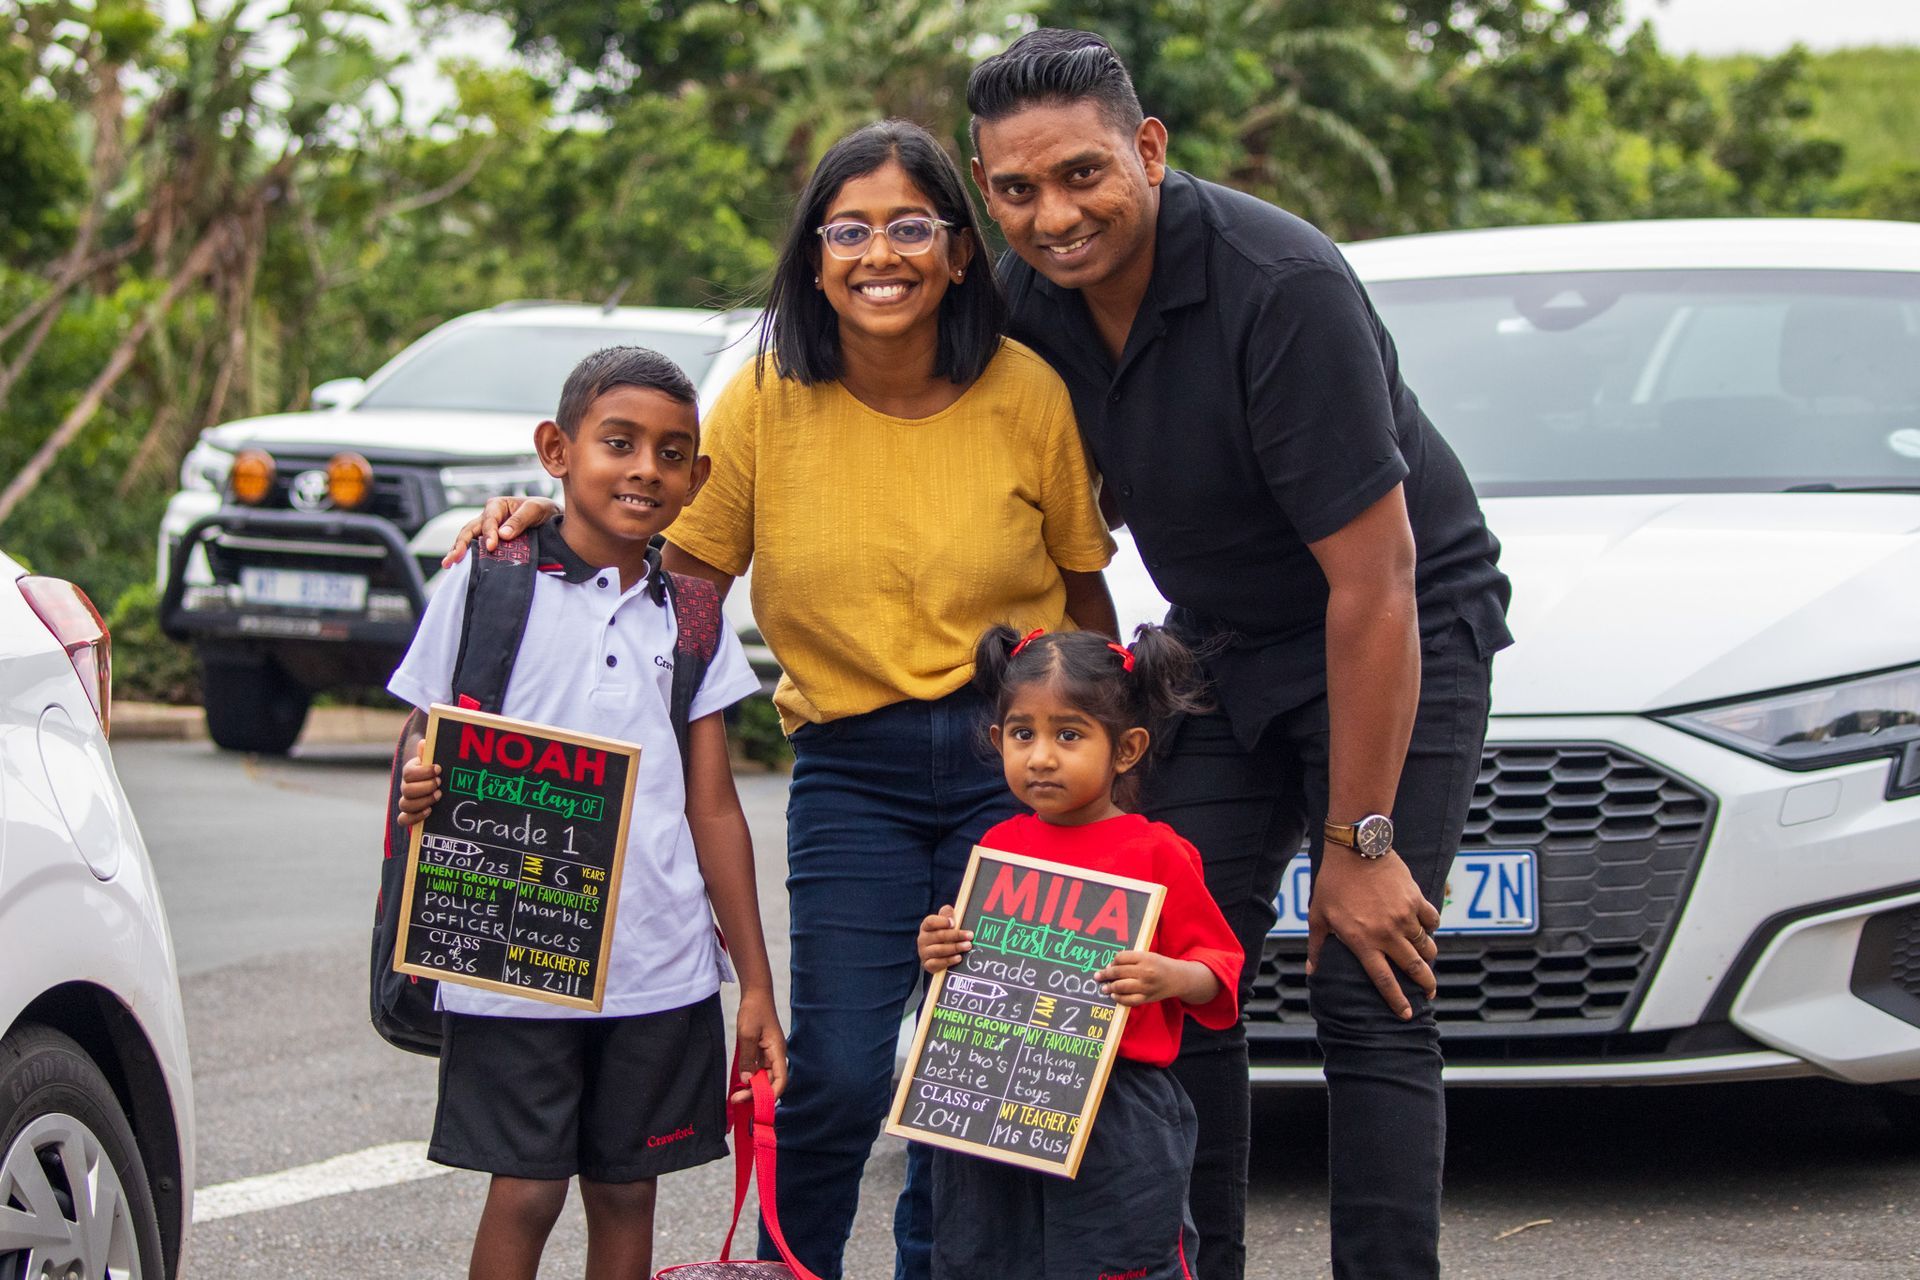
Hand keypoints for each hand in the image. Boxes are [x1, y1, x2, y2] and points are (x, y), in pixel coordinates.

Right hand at [395, 740, 439, 826]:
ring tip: (438, 796)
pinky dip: (414, 817)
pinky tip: (429, 811)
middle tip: (440, 784)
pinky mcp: (409, 815)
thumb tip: (424, 742)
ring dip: (423, 801)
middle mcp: (406, 787)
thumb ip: (429, 754)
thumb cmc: (438, 774)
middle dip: (425, 787)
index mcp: (411, 772)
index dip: (423, 771)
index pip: (408, 772)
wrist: (442, 789)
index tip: (439, 769)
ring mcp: (406, 802)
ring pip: (405, 804)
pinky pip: (403, 819)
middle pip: (407, 789)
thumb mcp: (435, 763)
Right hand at [441, 495, 560, 567]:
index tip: (492, 547)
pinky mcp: (491, 543)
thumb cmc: (544, 510)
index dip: (489, 534)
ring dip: (457, 551)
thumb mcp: (536, 510)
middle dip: (460, 544)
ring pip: (468, 540)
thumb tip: (503, 535)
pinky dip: (467, 557)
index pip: (489, 521)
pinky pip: (476, 549)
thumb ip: (520, 521)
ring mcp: (487, 531)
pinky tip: (459, 567)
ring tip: (448, 564)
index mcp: (497, 506)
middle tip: (453, 558)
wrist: (552, 519)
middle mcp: (488, 517)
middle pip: (470, 530)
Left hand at [730, 988, 788, 1103]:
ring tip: (736, 1095)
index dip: (772, 1095)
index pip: (781, 1080)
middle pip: (771, 1082)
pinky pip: (758, 1069)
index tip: (757, 1103)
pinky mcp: (761, 1051)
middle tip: (737, 1098)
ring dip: (752, 1087)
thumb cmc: (754, 1011)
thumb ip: (748, 1058)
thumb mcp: (747, 1034)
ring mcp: (769, 1054)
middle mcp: (776, 1055)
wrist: (755, 994)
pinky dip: (750, 1078)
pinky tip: (739, 1082)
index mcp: (778, 1051)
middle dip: (756, 1093)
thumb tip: (747, 1080)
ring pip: (764, 1077)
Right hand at [918, 906, 971, 973]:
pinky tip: (958, 958)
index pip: (930, 922)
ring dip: (955, 948)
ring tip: (968, 946)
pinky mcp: (927, 965)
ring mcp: (924, 953)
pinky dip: (948, 961)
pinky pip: (937, 963)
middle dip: (956, 935)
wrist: (935, 956)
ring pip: (939, 950)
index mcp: (926, 927)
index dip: (941, 921)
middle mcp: (923, 939)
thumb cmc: (942, 936)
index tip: (953, 922)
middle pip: (939, 936)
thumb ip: (946, 914)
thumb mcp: (944, 923)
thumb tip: (950, 910)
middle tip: (970, 935)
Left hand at [1096, 951, 1211, 1007]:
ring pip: (1121, 987)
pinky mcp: (1147, 998)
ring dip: (1109, 987)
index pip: (1121, 958)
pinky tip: (1114, 996)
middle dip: (1105, 975)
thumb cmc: (1160, 965)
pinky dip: (1119, 998)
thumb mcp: (1148, 955)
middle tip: (1097, 976)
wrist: (1178, 978)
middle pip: (1118, 972)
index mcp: (1145, 958)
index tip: (1109, 965)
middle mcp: (1145, 972)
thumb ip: (1131, 959)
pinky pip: (1129, 1000)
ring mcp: (1146, 987)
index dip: (1112, 962)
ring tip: (1104, 988)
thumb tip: (1111, 966)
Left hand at [1306, 849, 1440, 1019]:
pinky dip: (1431, 928)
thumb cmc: (1332, 883)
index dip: (1397, 1000)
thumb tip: (1312, 972)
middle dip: (1426, 984)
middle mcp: (1386, 934)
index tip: (1407, 1014)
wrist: (1355, 849)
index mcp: (1362, 942)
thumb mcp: (1318, 916)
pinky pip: (1432, 921)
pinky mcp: (1416, 899)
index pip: (1383, 980)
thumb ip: (1317, 946)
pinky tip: (1427, 930)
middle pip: (1413, 968)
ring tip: (1428, 962)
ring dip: (1428, 957)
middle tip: (1430, 993)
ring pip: (1425, 946)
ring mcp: (1404, 917)